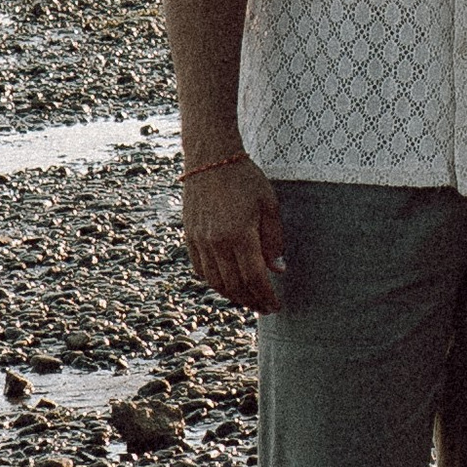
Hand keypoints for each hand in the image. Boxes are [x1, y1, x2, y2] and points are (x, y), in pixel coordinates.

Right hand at [181, 154, 284, 309]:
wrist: (210, 159)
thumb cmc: (245, 179)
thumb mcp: (269, 206)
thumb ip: (274, 241)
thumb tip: (277, 270)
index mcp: (239, 235)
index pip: (254, 278)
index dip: (265, 297)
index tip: (275, 307)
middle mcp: (216, 242)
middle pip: (234, 286)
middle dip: (251, 301)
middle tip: (264, 308)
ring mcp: (199, 241)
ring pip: (215, 282)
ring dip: (233, 296)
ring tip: (248, 300)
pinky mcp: (189, 237)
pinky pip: (200, 270)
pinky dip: (214, 283)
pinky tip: (227, 285)